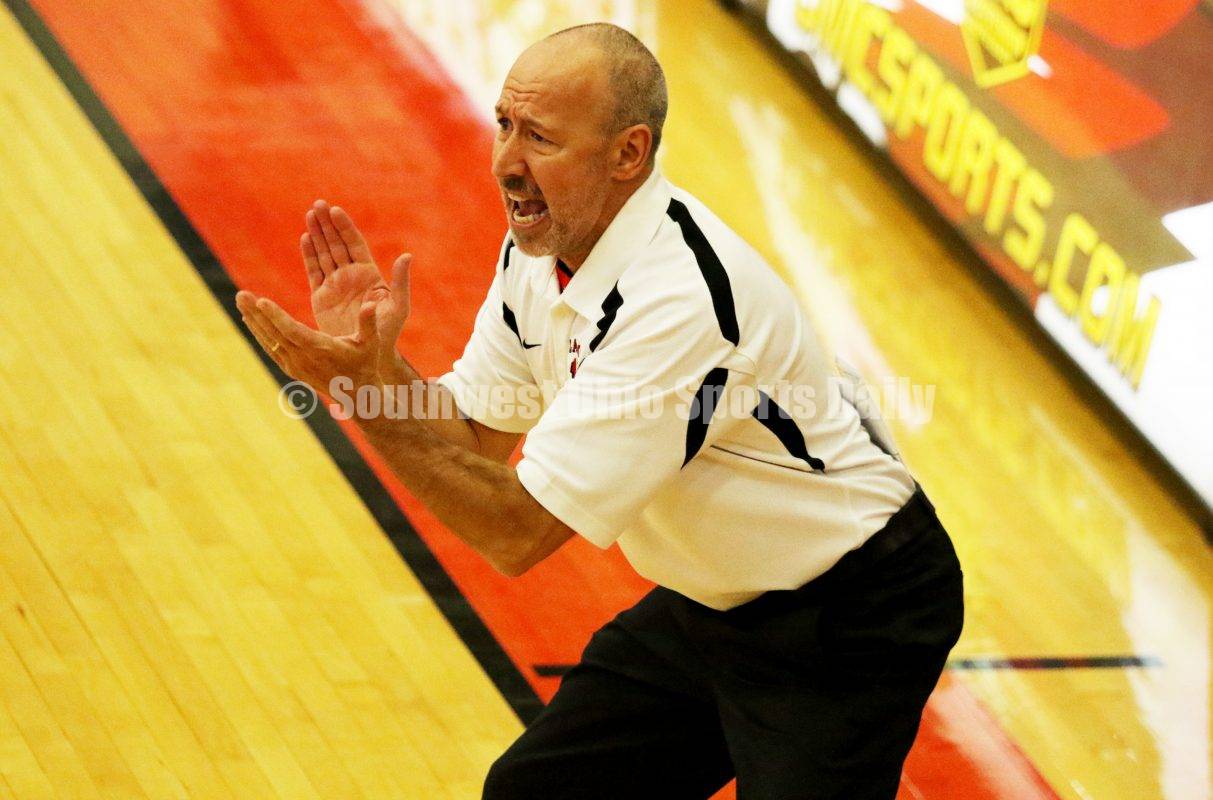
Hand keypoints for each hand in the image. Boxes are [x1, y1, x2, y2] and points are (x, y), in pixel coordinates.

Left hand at [236, 290, 382, 396]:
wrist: (357, 394)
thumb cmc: (365, 363)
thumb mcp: (371, 343)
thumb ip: (369, 322)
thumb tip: (372, 303)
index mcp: (320, 349)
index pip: (292, 331)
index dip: (276, 316)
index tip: (260, 301)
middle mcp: (303, 358)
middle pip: (274, 333)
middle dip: (256, 312)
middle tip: (241, 294)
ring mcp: (295, 365)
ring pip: (269, 340)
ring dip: (253, 320)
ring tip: (241, 299)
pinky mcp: (291, 368)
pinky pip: (271, 349)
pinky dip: (259, 333)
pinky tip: (249, 319)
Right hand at [303, 200, 410, 367]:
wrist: (368, 353)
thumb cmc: (388, 332)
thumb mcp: (398, 306)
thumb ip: (401, 282)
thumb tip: (407, 256)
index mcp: (369, 274)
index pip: (355, 244)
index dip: (345, 227)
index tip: (335, 211)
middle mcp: (351, 275)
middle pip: (337, 244)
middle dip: (328, 224)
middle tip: (318, 204)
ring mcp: (335, 284)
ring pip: (324, 253)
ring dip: (317, 234)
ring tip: (309, 214)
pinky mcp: (321, 297)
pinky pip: (314, 271)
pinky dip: (309, 255)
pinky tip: (305, 238)